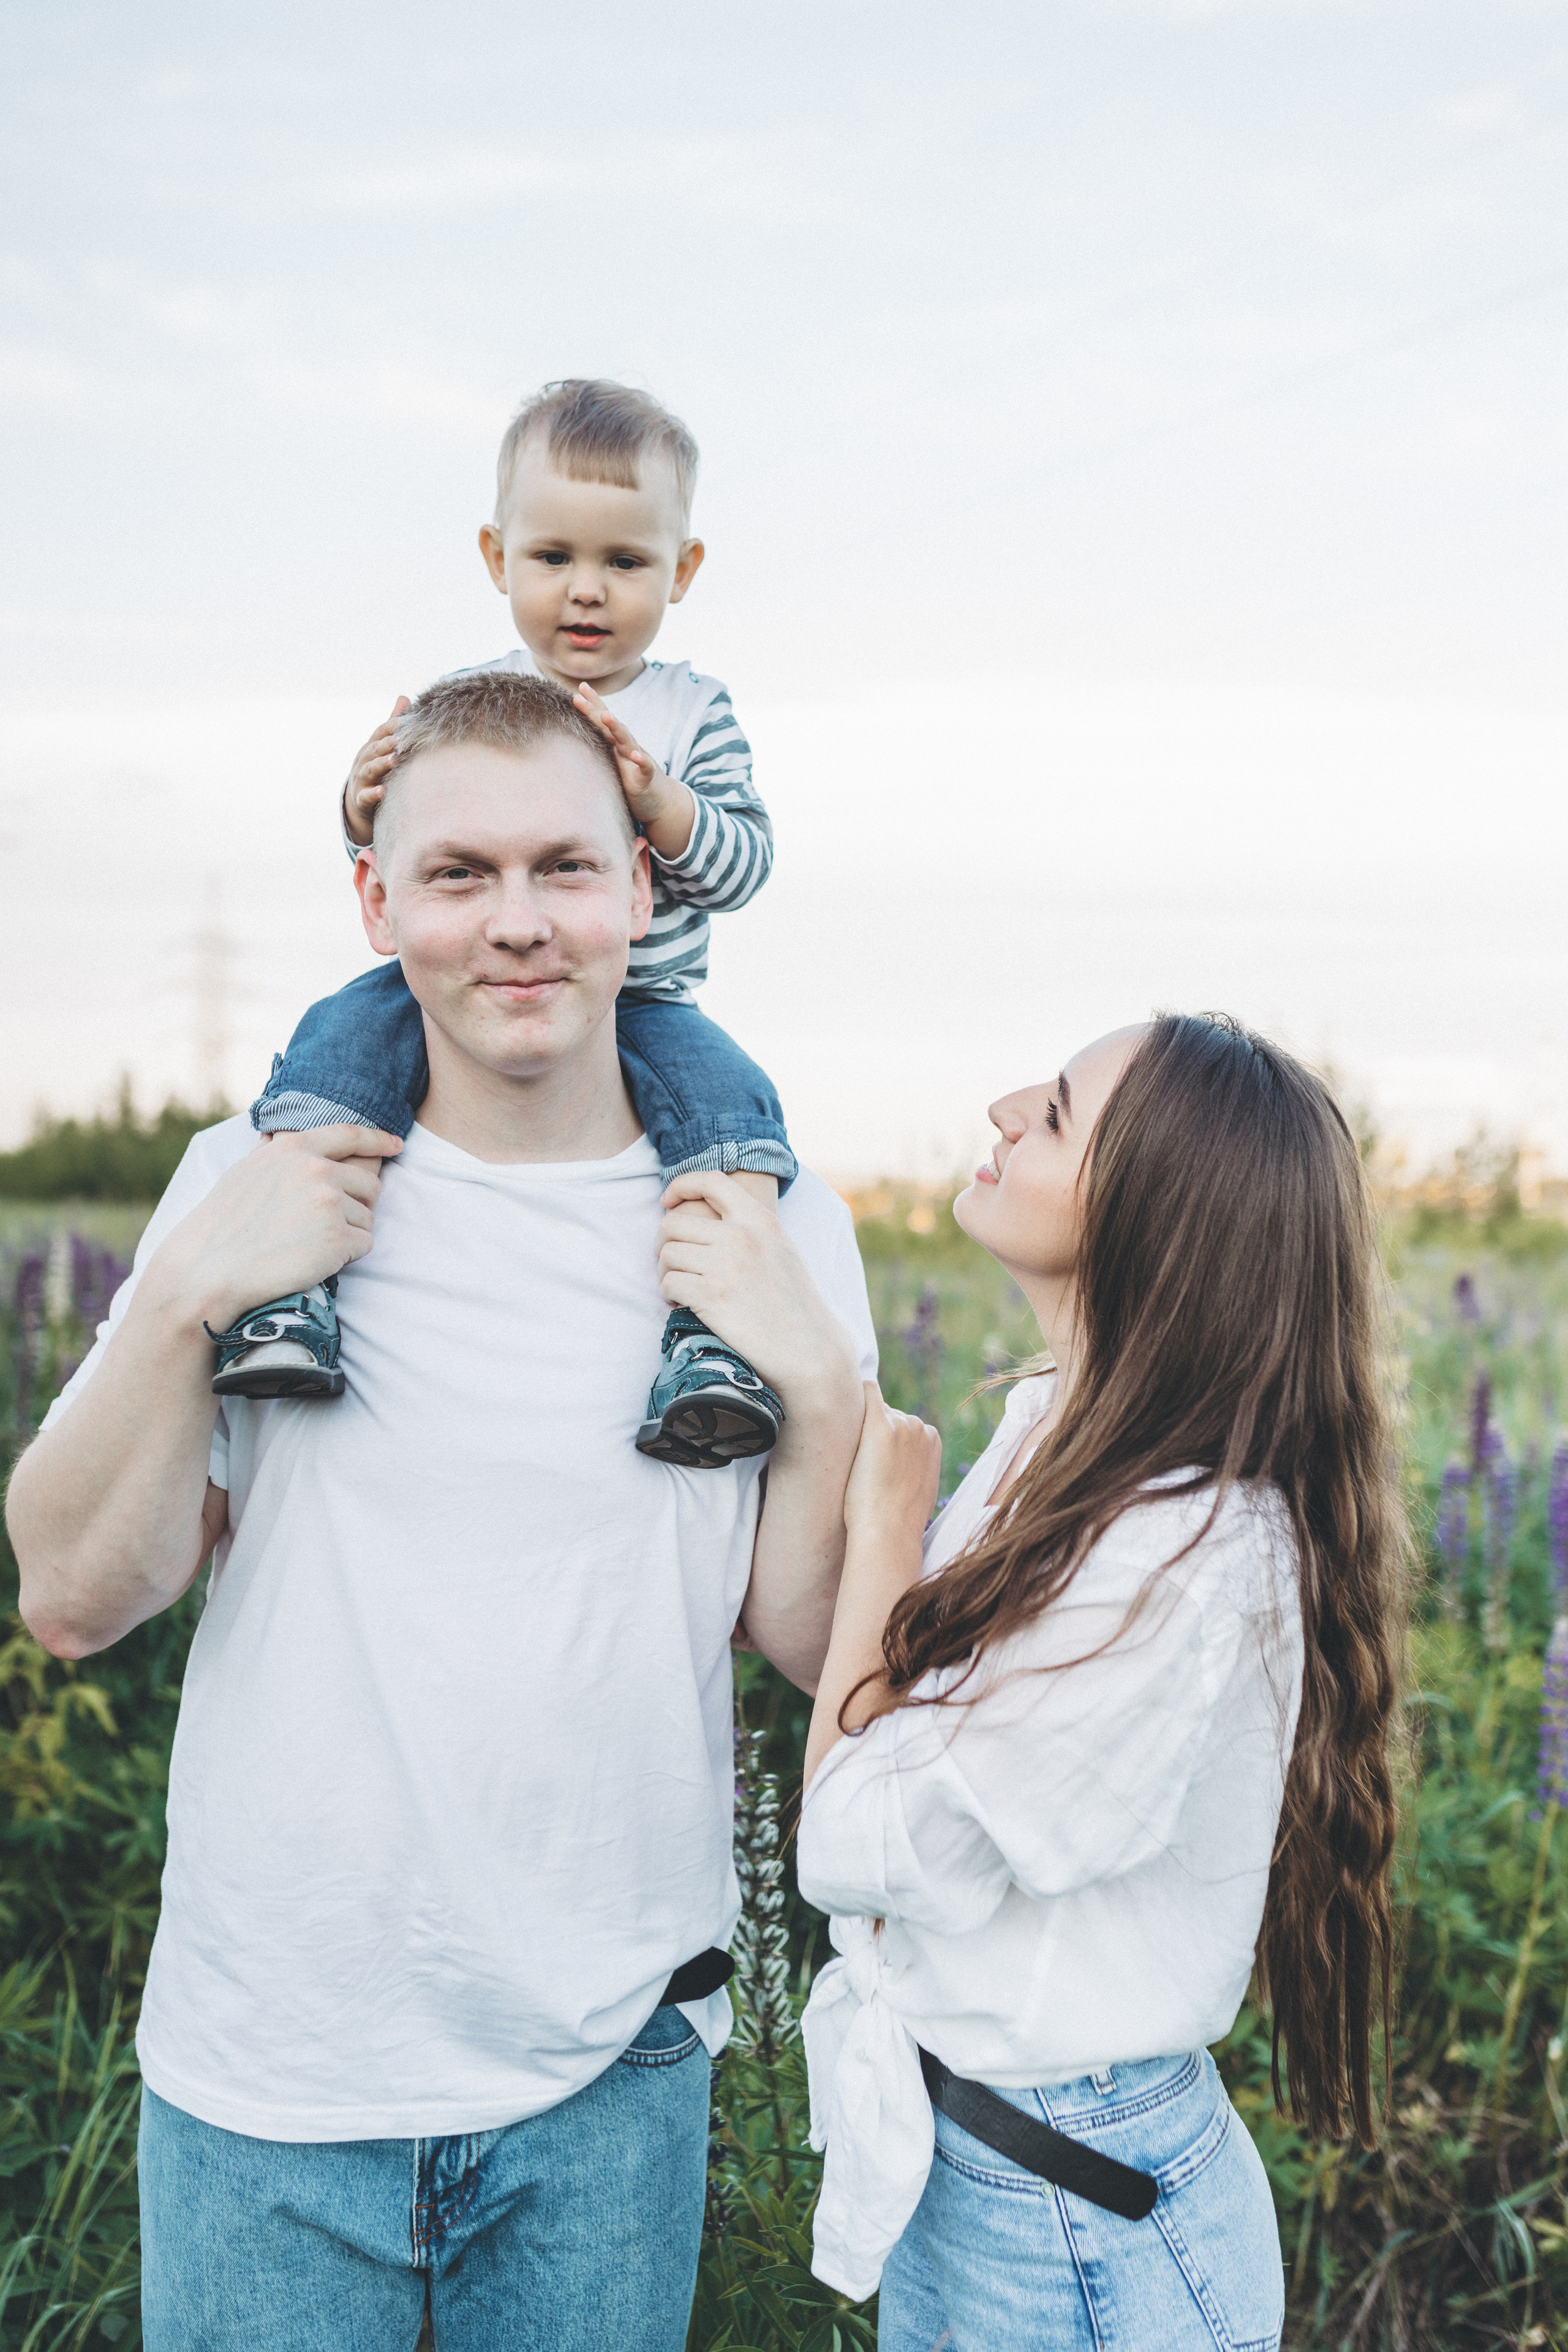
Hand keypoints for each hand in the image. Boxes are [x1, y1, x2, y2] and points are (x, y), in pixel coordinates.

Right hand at [145, 1126, 402, 1334]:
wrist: (210, 1269)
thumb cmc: (222, 1223)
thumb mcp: (245, 1172)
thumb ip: (274, 1154)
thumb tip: (280, 1136)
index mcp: (294, 1148)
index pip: (351, 1135)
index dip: (379, 1139)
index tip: (396, 1145)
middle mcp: (317, 1170)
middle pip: (369, 1184)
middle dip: (358, 1204)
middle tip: (329, 1225)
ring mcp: (330, 1203)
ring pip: (367, 1218)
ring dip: (348, 1233)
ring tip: (309, 1244)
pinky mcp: (338, 1238)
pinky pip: (364, 1245)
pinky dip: (347, 1256)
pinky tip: (316, 1259)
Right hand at [344, 697, 410, 846]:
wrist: (360, 799)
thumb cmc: (376, 767)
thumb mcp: (382, 746)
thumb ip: (393, 725)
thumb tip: (404, 697)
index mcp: (371, 747)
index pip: (380, 733)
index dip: (392, 726)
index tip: (407, 721)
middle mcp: (364, 760)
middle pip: (374, 749)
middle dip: (385, 744)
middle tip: (399, 740)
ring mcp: (361, 779)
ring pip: (369, 770)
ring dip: (380, 764)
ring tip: (393, 760)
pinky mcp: (362, 798)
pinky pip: (366, 796)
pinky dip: (373, 793)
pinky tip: (382, 791)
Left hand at [572, 683, 695, 859]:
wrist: (661, 801)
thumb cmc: (633, 781)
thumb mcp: (614, 763)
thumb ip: (602, 751)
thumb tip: (577, 743)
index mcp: (616, 744)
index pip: (603, 720)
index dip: (593, 703)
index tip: (580, 686)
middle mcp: (626, 748)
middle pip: (610, 725)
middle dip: (595, 709)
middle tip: (579, 695)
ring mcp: (637, 761)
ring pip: (627, 741)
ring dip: (617, 728)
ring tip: (607, 716)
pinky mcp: (647, 778)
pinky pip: (645, 767)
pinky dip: (641, 760)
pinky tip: (636, 755)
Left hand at [656, 1171, 860, 1418]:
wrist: (809, 1348)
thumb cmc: (795, 1303)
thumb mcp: (781, 1249)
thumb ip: (751, 1228)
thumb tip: (707, 1216)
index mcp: (760, 1219)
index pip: (711, 1180)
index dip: (681, 1186)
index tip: (668, 1202)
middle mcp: (741, 1236)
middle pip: (674, 1223)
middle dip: (664, 1243)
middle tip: (672, 1262)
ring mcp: (725, 1266)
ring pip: (667, 1254)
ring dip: (666, 1272)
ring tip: (682, 1288)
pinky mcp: (710, 1297)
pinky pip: (668, 1284)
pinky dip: (669, 1296)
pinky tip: (683, 1305)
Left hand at [844, 1384, 942, 1549]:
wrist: (888, 1531)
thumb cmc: (899, 1518)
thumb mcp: (920, 1486)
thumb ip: (915, 1463)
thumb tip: (900, 1461)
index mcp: (932, 1439)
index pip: (904, 1423)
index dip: (887, 1440)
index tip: (877, 1461)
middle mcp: (919, 1427)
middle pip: (888, 1414)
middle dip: (874, 1432)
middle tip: (864, 1465)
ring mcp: (901, 1424)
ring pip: (873, 1410)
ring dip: (861, 1426)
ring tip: (855, 1458)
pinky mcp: (879, 1426)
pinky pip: (868, 1391)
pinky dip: (857, 1394)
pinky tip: (840, 1398)